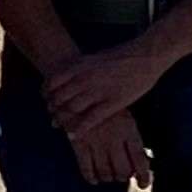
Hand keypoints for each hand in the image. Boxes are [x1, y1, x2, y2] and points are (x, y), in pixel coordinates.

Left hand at [43, 42, 160, 138]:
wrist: (146, 56)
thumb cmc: (121, 55)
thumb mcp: (94, 57)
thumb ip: (79, 67)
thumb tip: (66, 74)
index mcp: (80, 67)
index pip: (53, 82)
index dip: (46, 92)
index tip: (46, 98)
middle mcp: (86, 79)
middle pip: (59, 98)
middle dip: (52, 107)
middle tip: (51, 113)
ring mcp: (99, 91)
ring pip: (71, 109)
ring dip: (62, 119)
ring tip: (57, 124)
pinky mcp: (113, 102)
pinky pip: (91, 119)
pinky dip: (78, 129)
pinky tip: (72, 135)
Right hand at [71, 107, 152, 189]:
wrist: (80, 90)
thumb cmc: (107, 106)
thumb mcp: (125, 118)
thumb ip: (133, 140)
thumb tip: (146, 164)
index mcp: (129, 130)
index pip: (140, 160)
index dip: (144, 176)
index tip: (144, 185)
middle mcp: (114, 138)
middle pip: (123, 170)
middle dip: (123, 177)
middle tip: (122, 176)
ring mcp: (96, 141)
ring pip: (105, 172)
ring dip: (108, 178)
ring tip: (109, 176)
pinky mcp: (79, 143)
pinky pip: (86, 167)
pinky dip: (91, 177)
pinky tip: (94, 179)